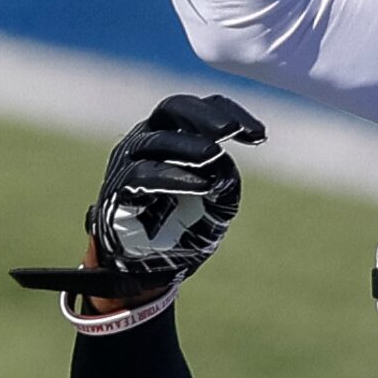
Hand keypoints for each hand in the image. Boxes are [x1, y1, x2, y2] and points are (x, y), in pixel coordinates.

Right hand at [10, 94, 265, 300]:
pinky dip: (173, 177)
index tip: (259, 136)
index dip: (229, 113)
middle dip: (205, 117)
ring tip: (215, 156)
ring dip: (190, 147)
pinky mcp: (118, 191)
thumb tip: (221, 166)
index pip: (199, 109)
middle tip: (231, 130)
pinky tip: (201, 185)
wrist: (148, 267)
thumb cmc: (183, 224)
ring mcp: (128, 163)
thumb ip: (223, 177)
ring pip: (157, 142)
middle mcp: (148, 140)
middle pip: (173, 109)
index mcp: (173, 134)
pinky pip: (142, 176)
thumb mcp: (217, 198)